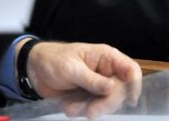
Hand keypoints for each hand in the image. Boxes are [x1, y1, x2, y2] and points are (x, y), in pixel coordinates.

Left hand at [25, 40, 141, 117]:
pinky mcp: (91, 97)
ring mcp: (99, 86)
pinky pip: (95, 109)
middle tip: (90, 112)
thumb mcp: (71, 68)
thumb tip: (113, 88)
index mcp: (105, 57)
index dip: (134, 84)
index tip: (129, 100)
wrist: (34, 70)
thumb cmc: (52, 60)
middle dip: (106, 104)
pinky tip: (68, 107)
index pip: (131, 69)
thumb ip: (92, 80)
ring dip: (91, 109)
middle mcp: (106, 72)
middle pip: (121, 92)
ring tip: (70, 107)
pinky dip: (82, 110)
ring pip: (109, 104)